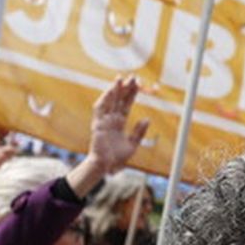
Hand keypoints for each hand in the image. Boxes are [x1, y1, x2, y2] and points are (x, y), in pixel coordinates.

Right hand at [67, 77, 148, 196]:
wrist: (105, 167)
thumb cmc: (117, 159)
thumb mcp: (133, 144)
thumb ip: (139, 132)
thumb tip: (147, 119)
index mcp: (119, 122)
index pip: (126, 104)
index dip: (132, 94)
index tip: (139, 84)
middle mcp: (111, 119)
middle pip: (119, 99)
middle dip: (125, 88)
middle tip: (133, 77)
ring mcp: (104, 121)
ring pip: (109, 101)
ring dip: (114, 89)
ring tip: (121, 78)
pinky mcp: (97, 124)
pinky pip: (100, 109)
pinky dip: (105, 98)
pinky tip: (110, 90)